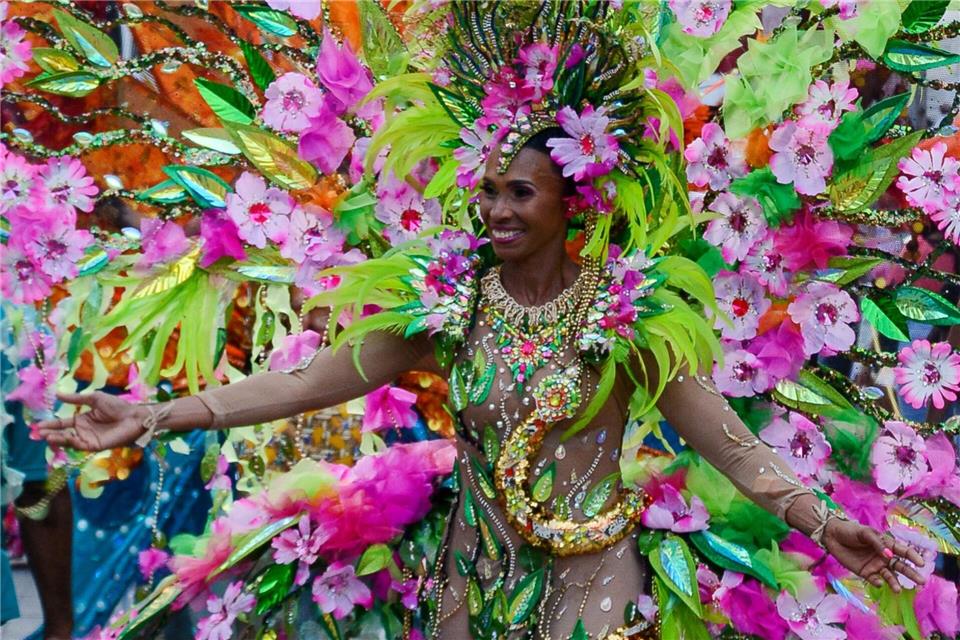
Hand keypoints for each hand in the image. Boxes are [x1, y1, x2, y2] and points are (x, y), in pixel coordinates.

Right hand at [33, 392, 147, 450]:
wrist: (133, 416)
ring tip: (47, 437)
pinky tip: (66, 437)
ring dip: (58, 439)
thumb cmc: (117, 406)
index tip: (38, 426)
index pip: (62, 424)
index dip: (50, 425)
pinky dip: (73, 442)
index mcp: (81, 420)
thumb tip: (57, 395)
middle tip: (38, 433)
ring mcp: (88, 439)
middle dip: (50, 434)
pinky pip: (81, 445)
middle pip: (62, 434)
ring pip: (69, 441)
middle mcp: (83, 431)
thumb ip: (76, 399)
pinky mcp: (96, 446)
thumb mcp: (94, 399)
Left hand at [823, 519, 925, 591]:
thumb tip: (889, 556)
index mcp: (887, 544)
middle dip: (911, 574)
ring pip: (890, 576)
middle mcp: (884, 557)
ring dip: (894, 583)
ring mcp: (876, 566)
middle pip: (901, 566)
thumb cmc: (850, 531)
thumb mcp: (864, 533)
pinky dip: (877, 582)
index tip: (921, 563)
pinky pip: (874, 580)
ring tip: (898, 590)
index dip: (913, 557)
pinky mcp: (865, 573)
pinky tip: (877, 582)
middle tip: (921, 582)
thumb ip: (877, 544)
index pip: (904, 551)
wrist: (832, 536)